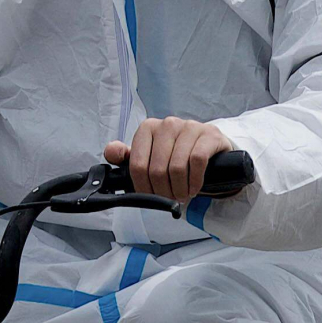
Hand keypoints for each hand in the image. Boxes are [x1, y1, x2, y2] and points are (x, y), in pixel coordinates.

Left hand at [105, 117, 232, 202]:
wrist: (210, 149)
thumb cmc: (176, 155)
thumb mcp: (150, 156)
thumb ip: (127, 157)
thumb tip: (111, 152)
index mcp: (148, 128)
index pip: (138, 166)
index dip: (143, 188)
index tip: (152, 196)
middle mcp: (167, 124)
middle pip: (157, 170)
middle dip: (163, 191)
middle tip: (170, 198)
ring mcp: (189, 127)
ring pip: (177, 167)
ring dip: (180, 189)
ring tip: (183, 194)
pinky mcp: (208, 134)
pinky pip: (197, 162)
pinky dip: (195, 181)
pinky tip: (194, 187)